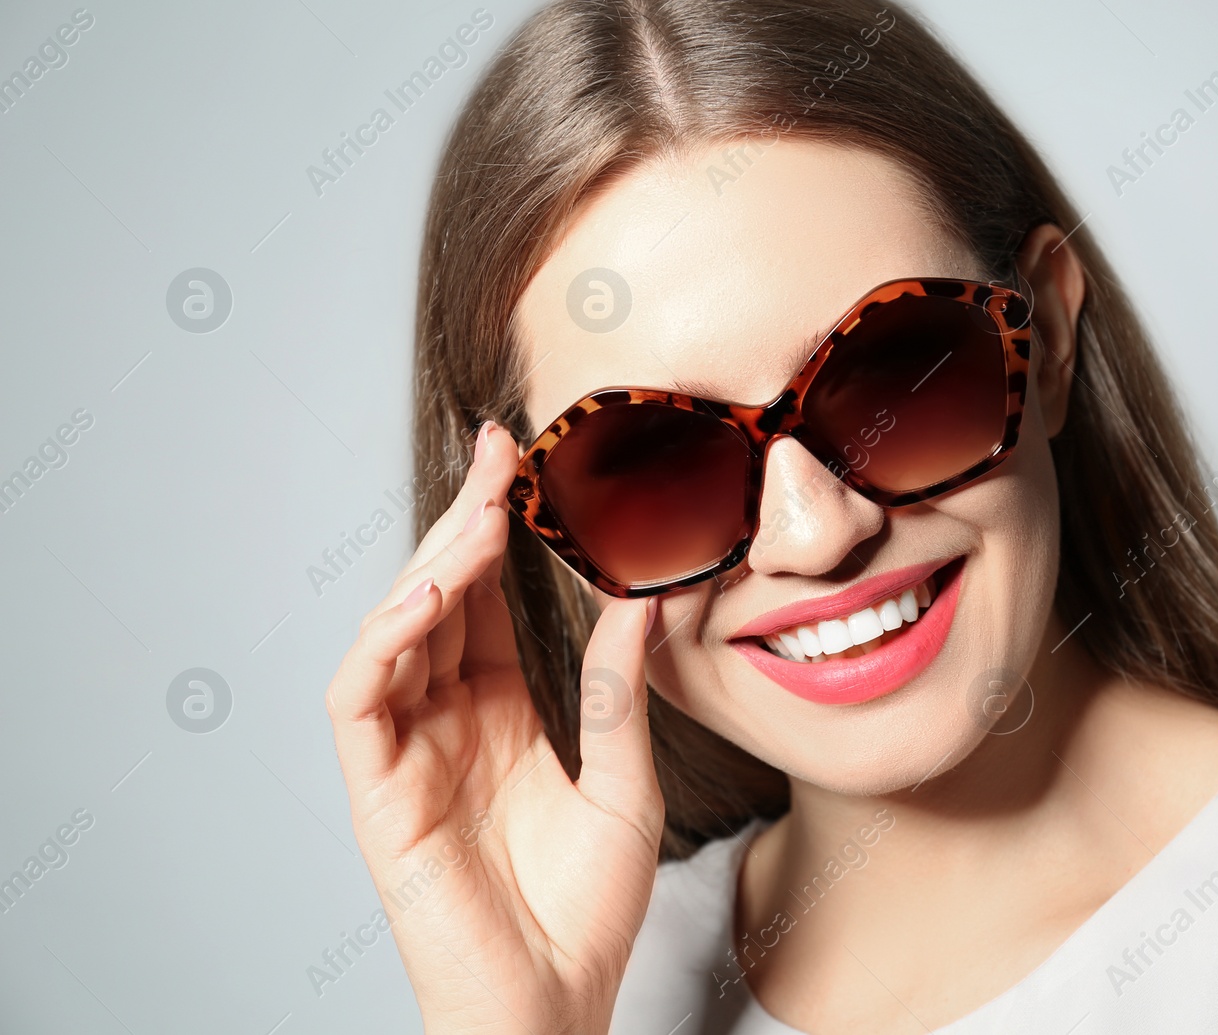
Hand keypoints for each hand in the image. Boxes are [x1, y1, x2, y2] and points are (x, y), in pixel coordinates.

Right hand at [326, 422, 664, 1033]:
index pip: (485, 599)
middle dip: (464, 522)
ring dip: (430, 566)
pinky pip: (358, 700)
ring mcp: (407, 752)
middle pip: (440, 598)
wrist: (557, 1002)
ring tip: (480, 515)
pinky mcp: (377, 792)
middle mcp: (447, 720)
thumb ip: (618, 687)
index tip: (522, 459)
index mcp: (501, 711)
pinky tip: (428, 598)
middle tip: (497, 453)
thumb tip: (645, 597)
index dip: (497, 529)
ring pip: (393, 631)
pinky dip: (382, 641)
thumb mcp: (623, 776)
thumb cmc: (588, 908)